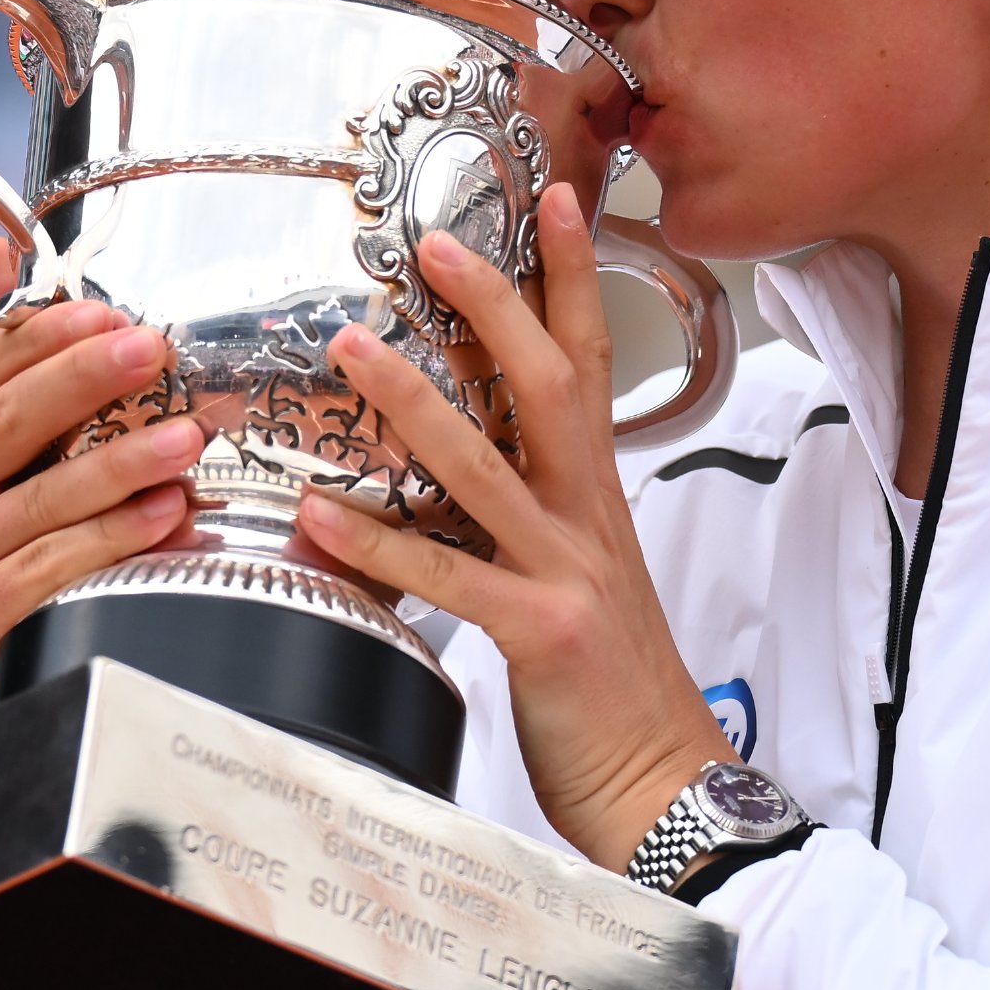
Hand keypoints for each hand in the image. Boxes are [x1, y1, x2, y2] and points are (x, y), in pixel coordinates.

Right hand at [0, 238, 201, 716]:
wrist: (24, 692)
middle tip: (154, 351)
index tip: (112, 314)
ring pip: (38, 498)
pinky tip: (167, 517)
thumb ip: (4, 361)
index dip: (47, 335)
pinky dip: (112, 539)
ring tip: (187, 439)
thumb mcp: (20, 459)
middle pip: (8, 422)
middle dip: (85, 380)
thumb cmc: (30, 566)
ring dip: (119, 463)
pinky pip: (46, 568)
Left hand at [298, 185, 731, 870]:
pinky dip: (382, 541)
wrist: (668, 789)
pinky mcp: (542, 634)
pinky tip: (321, 515)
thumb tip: (470, 490)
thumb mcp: (582, 589)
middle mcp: (587, 521)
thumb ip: (533, 529)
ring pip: (486, 464)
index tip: (556, 201)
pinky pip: (450, 575)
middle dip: (495, 303)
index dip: (574, 281)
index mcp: (596, 503)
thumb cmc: (617, 696)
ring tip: (351, 347)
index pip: (589, 366)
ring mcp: (567, 573)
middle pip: (546, 383)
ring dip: (413, 399)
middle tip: (435, 240)